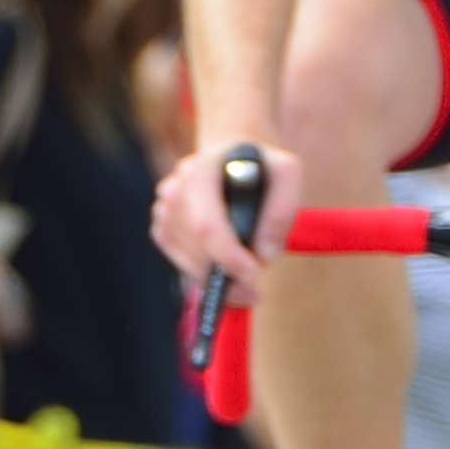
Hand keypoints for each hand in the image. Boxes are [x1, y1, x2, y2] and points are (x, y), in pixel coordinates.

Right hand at [152, 142, 269, 306]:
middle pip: (196, 248)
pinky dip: (204, 275)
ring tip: (246, 281)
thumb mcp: (287, 173)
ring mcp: (164, 209)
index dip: (228, 256)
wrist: (232, 157)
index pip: (206, 224)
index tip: (254, 275)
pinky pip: (181, 263)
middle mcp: (175, 189)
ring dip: (218, 279)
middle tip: (254, 290)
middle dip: (227, 275)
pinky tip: (227, 272)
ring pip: (187, 260)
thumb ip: (282, 210)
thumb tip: (264, 256)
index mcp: (202, 170)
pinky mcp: (162, 227)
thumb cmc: (263, 166)